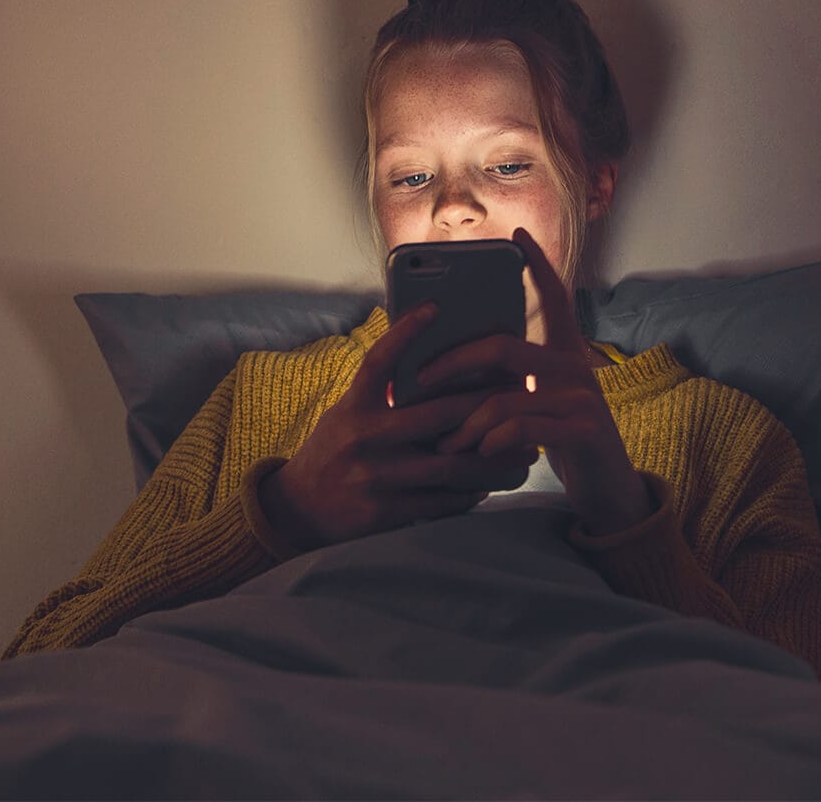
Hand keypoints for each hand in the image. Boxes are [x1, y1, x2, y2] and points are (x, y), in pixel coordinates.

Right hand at [259, 302, 540, 549]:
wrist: (296, 510)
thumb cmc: (334, 450)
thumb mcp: (347, 414)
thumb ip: (383, 395)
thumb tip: (435, 364)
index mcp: (354, 407)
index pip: (379, 362)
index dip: (404, 332)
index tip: (436, 307)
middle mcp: (363, 438)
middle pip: (436, 415)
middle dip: (483, 404)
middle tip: (519, 394)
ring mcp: (374, 477)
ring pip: (449, 465)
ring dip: (492, 459)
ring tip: (524, 452)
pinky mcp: (383, 513)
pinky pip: (440, 503)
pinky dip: (470, 493)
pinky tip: (491, 484)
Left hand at [419, 227, 654, 536]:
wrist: (610, 490)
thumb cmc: (564, 442)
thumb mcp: (542, 403)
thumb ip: (514, 380)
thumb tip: (452, 366)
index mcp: (566, 355)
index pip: (556, 298)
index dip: (539, 265)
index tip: (519, 236)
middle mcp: (577, 368)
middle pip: (503, 347)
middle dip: (453, 361)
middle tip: (421, 378)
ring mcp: (583, 397)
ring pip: (503, 396)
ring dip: (464, 423)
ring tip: (445, 442)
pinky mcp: (583, 430)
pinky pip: (520, 428)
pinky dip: (490, 442)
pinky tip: (479, 454)